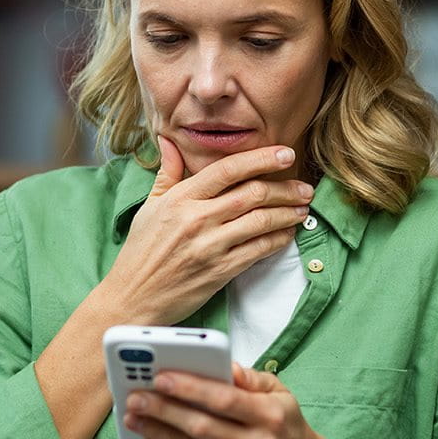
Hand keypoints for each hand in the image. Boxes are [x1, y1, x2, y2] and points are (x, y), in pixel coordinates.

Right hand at [87, 136, 312, 325]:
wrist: (134, 297)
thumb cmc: (141, 252)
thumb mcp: (150, 206)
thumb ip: (167, 173)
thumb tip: (170, 142)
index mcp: (181, 199)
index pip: (228, 170)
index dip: (260, 158)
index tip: (284, 153)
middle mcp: (197, 219)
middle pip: (252, 193)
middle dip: (285, 187)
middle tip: (304, 186)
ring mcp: (210, 246)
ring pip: (261, 221)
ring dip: (288, 212)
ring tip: (302, 207)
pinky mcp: (220, 271)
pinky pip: (259, 250)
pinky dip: (278, 239)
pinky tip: (287, 233)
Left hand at [125, 363, 362, 438]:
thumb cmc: (287, 426)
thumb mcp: (280, 393)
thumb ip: (251, 378)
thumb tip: (223, 364)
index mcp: (271, 416)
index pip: (225, 400)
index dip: (190, 388)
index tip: (160, 376)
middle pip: (202, 427)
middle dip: (163, 410)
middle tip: (135, 397)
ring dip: (159, 433)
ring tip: (135, 417)